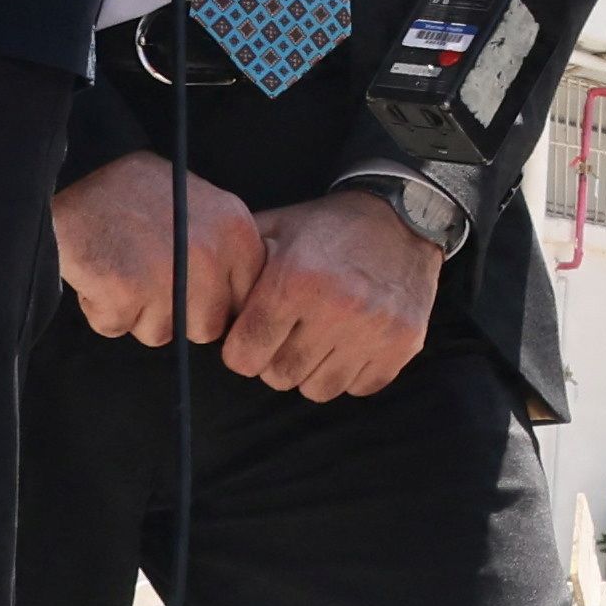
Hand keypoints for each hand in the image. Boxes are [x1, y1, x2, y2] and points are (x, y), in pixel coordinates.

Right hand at [54, 148, 262, 354]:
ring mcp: (168, 278)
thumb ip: (225, 252)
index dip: (217, 301)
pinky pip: (115, 327)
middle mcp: (210, 257)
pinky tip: (100, 272)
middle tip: (149, 279)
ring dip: (136, 313)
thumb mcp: (203, 206)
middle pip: (207, 327)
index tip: (194, 290)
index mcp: (237, 233)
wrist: (79, 172)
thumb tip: (234, 305)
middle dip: (177, 314)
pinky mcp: (124, 294)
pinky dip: (101, 309)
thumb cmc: (138, 191)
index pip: (247, 300)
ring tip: (123, 268)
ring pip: (160, 333)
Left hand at [224, 189, 443, 402]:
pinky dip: (350, 373)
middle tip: (286, 337)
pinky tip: (350, 343)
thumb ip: (238, 263)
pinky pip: (359, 388)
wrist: (405, 216)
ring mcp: (374, 330)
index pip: (245, 356)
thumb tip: (200, 296)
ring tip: (318, 341)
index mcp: (296, 280)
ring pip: (319, 389)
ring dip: (312, 371)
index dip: (241, 350)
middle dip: (275, 361)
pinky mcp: (403, 344)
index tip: (250, 338)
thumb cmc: (330, 226)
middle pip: (280, 377)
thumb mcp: (278, 229)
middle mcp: (336, 309)